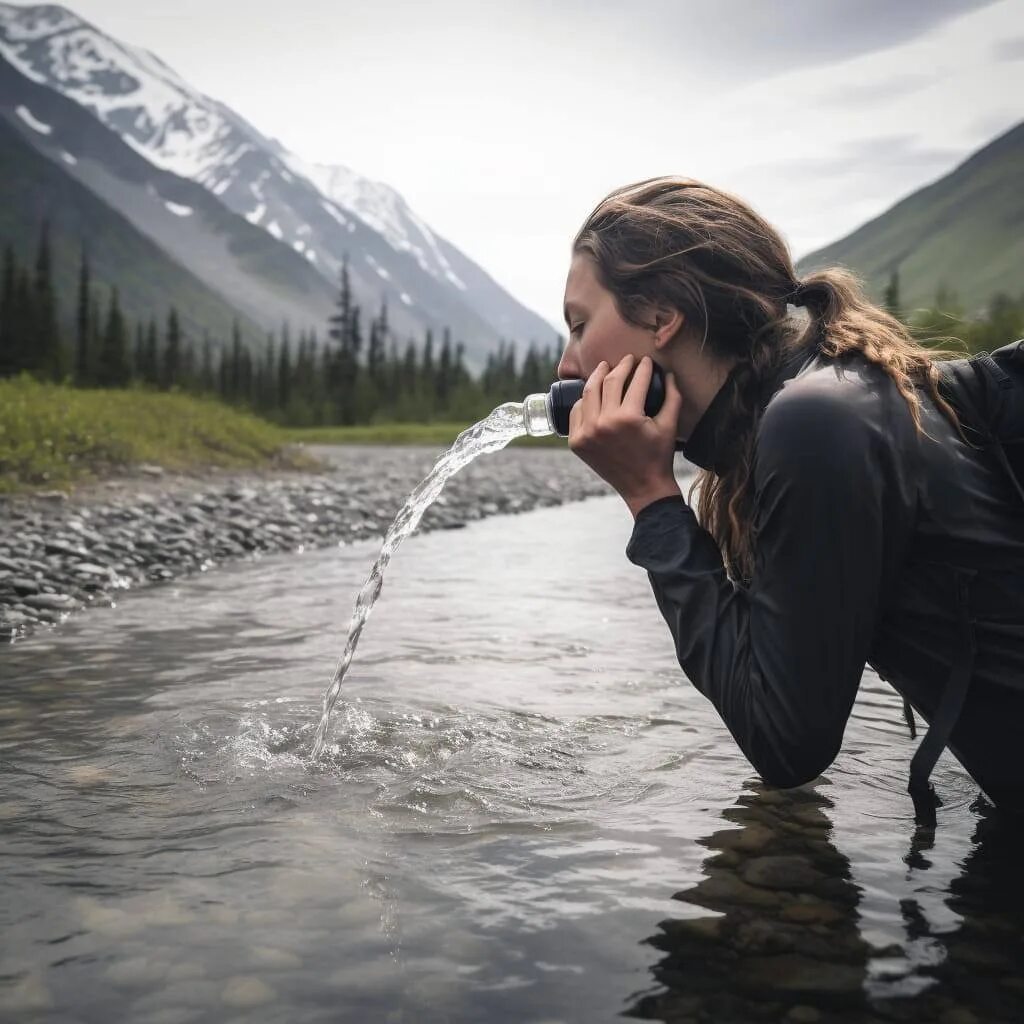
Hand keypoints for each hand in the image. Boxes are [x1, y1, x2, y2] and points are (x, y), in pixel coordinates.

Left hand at [568, 354, 683, 517]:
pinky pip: (577, 412)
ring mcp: (587, 432)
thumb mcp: (670, 425)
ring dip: (597, 377)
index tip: (645, 361)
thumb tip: (669, 373)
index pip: (635, 381)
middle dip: (620, 367)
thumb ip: (672, 396)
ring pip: (588, 393)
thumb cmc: (659, 456)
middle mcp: (604, 423)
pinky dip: (584, 400)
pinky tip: (592, 393)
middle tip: (626, 360)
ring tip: (605, 368)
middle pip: (608, 381)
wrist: (643, 488)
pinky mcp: (576, 442)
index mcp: (628, 417)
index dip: (642, 367)